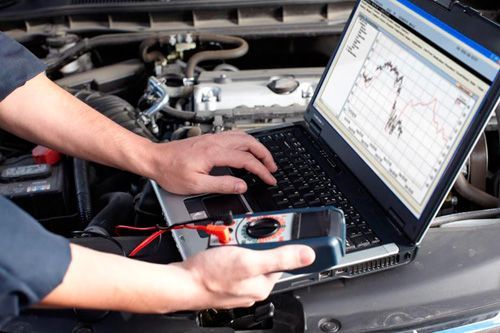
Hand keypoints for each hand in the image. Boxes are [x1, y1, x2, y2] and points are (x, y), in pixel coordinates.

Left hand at [149, 131, 277, 194]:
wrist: (155, 159)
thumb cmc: (170, 172)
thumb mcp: (196, 185)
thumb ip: (222, 185)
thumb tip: (241, 186)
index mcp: (214, 153)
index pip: (246, 160)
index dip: (261, 170)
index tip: (269, 179)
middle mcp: (215, 142)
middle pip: (249, 142)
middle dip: (265, 155)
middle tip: (272, 167)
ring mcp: (212, 138)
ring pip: (242, 136)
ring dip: (256, 147)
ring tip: (264, 159)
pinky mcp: (208, 139)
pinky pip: (234, 136)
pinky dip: (246, 143)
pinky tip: (246, 150)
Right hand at [173, 245, 314, 308]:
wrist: (180, 282)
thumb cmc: (210, 275)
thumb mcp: (250, 260)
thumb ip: (280, 256)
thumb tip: (308, 255)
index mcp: (263, 285)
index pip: (282, 259)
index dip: (281, 242)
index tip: (278, 230)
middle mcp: (252, 286)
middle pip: (264, 254)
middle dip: (254, 240)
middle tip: (243, 235)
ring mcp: (238, 282)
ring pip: (247, 254)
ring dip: (240, 242)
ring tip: (229, 240)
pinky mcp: (225, 277)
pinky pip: (234, 258)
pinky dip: (229, 249)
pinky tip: (221, 246)